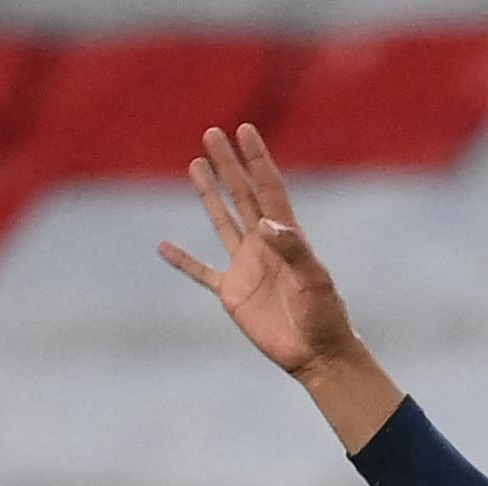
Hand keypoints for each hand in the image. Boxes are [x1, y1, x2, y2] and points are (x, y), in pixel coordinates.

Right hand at [159, 124, 403, 449]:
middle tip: (212, 133)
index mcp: (286, 235)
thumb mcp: (314, 281)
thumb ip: (292, 250)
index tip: (245, 130)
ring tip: (196, 165)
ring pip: (223, 221)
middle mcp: (263, 244)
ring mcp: (246, 266)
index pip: (269, 188)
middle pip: (242, 195)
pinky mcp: (232, 293)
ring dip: (209, 194)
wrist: (316, 354)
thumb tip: (265, 224)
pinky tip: (164, 247)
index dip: (257, 159)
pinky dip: (183, 261)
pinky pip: (202, 272)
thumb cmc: (324, 316)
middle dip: (228, 164)